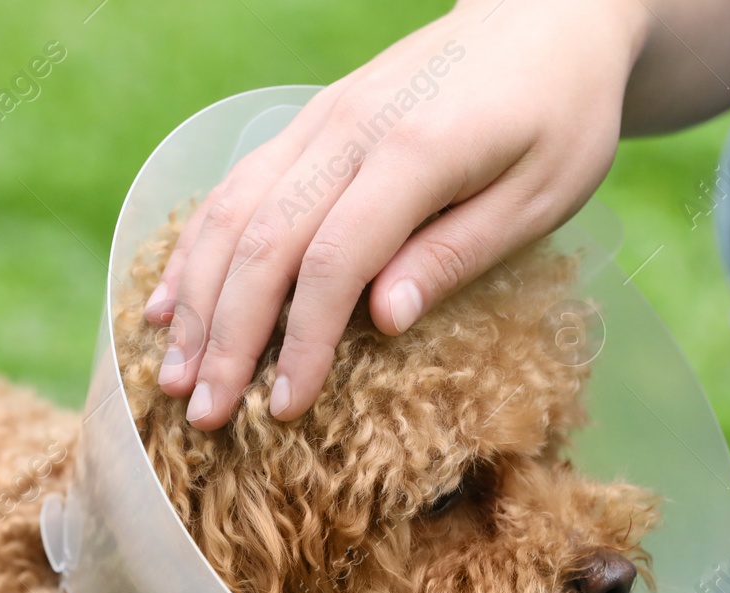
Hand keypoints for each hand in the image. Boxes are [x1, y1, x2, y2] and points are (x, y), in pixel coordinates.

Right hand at [145, 0, 646, 428]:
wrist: (545, 14)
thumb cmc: (559, 113)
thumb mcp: (541, 193)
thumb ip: (456, 252)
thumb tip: (380, 320)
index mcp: (415, 152)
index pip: (333, 262)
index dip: (300, 343)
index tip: (283, 410)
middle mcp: (349, 130)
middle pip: (263, 243)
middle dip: (225, 338)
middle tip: (200, 415)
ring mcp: (320, 119)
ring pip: (231, 213)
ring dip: (195, 300)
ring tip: (169, 374)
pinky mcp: (310, 120)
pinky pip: (235, 186)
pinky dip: (195, 248)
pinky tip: (170, 302)